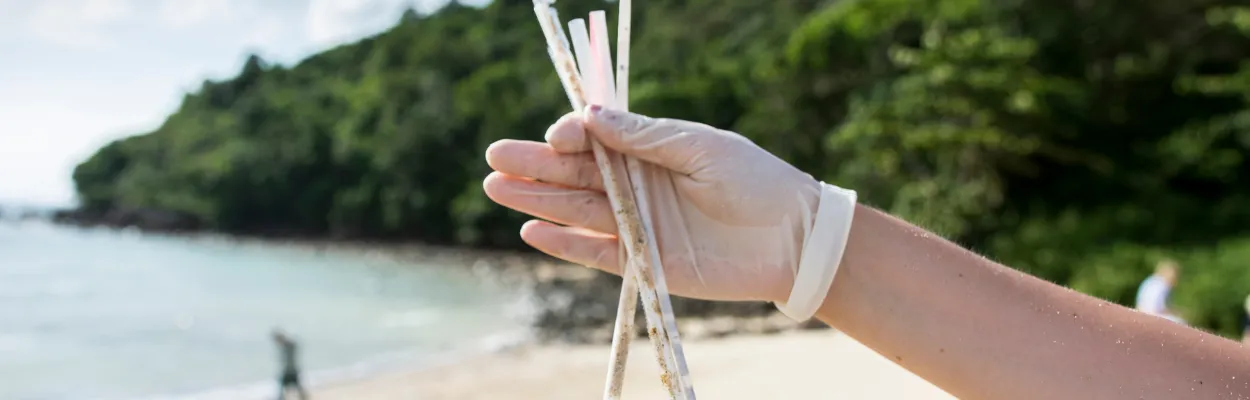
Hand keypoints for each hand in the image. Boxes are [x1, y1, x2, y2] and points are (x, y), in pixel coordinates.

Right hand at [483, 106, 823, 302]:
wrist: (795, 240)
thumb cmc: (756, 182)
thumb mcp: (700, 147)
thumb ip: (644, 137)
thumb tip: (590, 117)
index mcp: (653, 151)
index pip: (598, 141)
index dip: (572, 137)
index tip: (559, 136)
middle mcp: (640, 186)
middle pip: (577, 175)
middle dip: (536, 166)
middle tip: (494, 157)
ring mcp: (640, 225)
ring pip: (578, 211)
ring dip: (538, 201)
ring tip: (497, 187)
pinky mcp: (645, 261)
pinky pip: (596, 253)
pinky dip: (564, 244)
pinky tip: (530, 230)